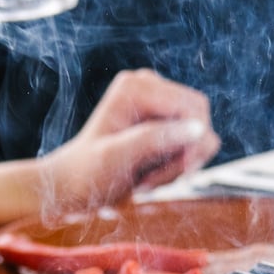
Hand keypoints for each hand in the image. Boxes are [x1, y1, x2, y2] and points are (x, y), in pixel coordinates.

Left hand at [42, 69, 220, 212]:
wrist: (74, 186)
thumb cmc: (88, 174)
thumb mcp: (117, 159)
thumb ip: (155, 140)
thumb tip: (198, 129)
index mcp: (136, 87)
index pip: (192, 108)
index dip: (192, 143)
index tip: (171, 175)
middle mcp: (150, 86)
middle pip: (199, 119)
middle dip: (185, 156)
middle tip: (154, 180)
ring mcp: (158, 103)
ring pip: (199, 135)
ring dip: (179, 165)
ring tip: (147, 180)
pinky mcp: (164, 120)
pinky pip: (192, 144)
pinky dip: (177, 166)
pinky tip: (151, 176)